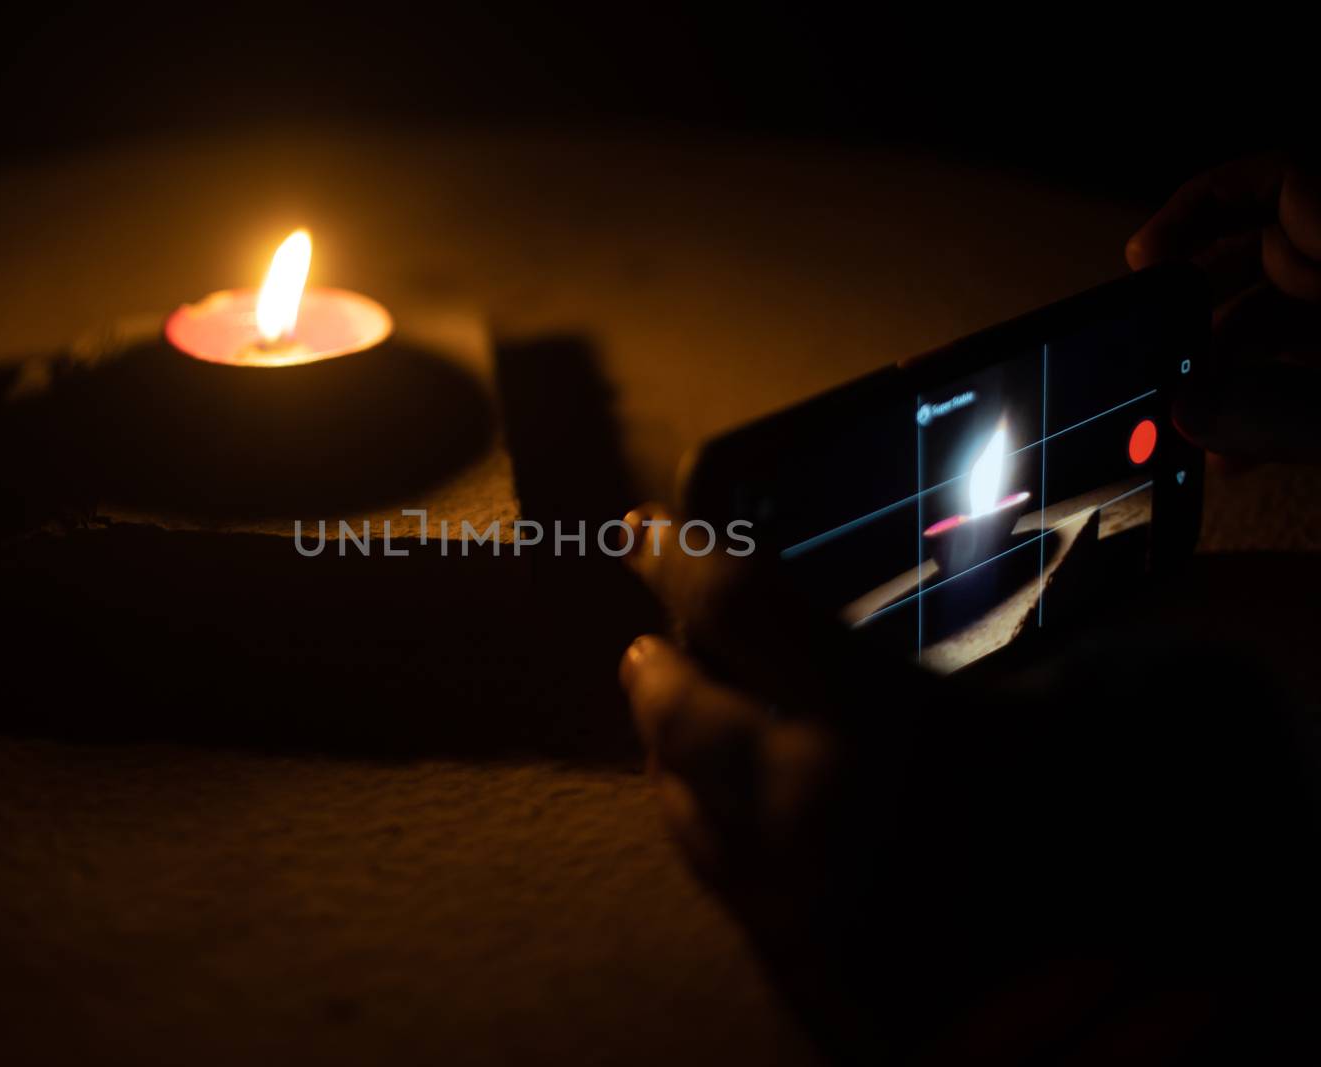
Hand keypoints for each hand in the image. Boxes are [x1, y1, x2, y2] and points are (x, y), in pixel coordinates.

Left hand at [618, 505, 1320, 1063]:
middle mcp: (805, 811)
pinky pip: (719, 876)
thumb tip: (887, 644)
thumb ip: (979, 664)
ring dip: (665, 742)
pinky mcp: (802, 975)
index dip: (679, 554)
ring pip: (679, 798)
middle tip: (649, 631)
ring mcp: (793, 902)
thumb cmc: (1151, 847)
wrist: (1141, 1031)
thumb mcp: (1090, 711)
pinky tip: (706, 802)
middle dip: (658, 658)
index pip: (735, 604)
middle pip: (678, 707)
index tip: (646, 528)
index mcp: (877, 726)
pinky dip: (699, 818)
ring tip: (660, 702)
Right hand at [1127, 153, 1320, 463]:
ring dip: (1219, 371)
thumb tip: (1189, 416)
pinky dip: (1260, 405)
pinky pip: (1300, 367)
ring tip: (1185, 421)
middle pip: (1258, 254)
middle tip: (1151, 354)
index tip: (1144, 259)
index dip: (1198, 206)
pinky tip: (1230, 454)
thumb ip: (1283, 414)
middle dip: (1193, 310)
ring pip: (1274, 317)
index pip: (1273, 182)